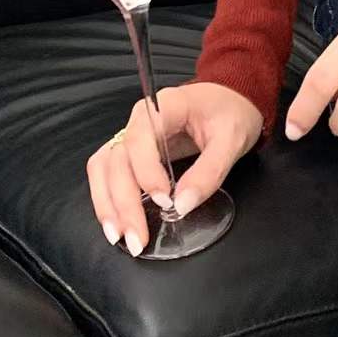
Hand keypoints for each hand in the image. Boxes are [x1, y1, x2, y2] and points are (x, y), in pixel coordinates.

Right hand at [86, 81, 263, 254]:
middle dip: (123, 202)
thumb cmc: (232, 112)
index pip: (138, 140)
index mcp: (162, 107)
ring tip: (119, 237)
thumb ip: (209, 171)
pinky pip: (108, 174)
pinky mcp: (133, 154)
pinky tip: (117, 224)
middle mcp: (139, 120)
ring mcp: (132, 137)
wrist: (234, 99)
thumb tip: (183, 206)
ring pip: (103, 169)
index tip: (165, 200)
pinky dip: (108, 200)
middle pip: (116, 160)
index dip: (146, 173)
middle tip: (138, 238)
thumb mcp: (231, 139)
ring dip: (107, 204)